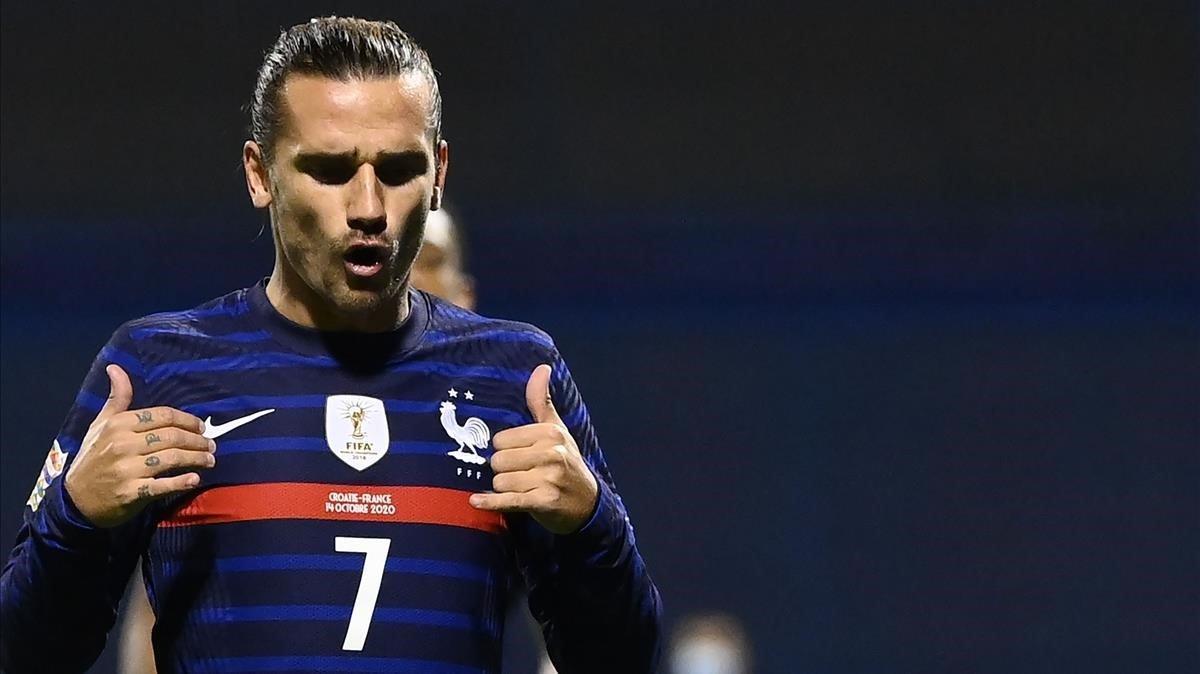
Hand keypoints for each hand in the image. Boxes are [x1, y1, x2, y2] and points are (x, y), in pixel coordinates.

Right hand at [64, 364, 214, 527]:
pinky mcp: (131, 493)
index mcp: (118, 424)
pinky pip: (162, 485)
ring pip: (172, 458)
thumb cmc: (93, 457)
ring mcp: (127, 470)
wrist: (76, 500)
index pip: (163, 415)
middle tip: (211, 445)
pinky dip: (181, 482)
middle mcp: (123, 444)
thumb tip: (115, 367)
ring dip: (196, 458)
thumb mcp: (101, 425)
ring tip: (210, 460)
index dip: (187, 420)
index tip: (201, 427)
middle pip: (172, 436)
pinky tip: (194, 479)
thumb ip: (117, 398)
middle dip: (197, 440)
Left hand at [470, 364, 598, 533]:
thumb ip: (541, 401)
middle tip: (521, 474)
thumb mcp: (556, 430)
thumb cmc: (566, 462)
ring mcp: (548, 479)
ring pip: (500, 481)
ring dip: (505, 488)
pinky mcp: (544, 502)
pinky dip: (491, 502)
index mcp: (550, 432)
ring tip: (522, 488)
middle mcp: (551, 453)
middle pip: (498, 461)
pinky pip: (507, 500)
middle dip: (504, 470)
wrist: (587, 502)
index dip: (505, 450)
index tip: (519, 455)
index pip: (500, 440)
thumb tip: (542, 367)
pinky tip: (477, 501)